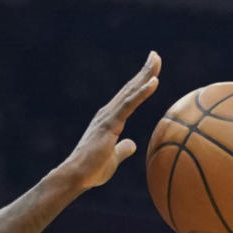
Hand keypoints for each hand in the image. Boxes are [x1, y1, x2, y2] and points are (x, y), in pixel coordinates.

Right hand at [63, 51, 160, 189]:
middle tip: (155, 55)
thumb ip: (122, 150)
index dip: (140, 83)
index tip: (152, 71)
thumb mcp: (113, 159)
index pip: (128, 98)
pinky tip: (153, 81)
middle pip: (130, 89)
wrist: (76, 176)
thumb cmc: (91, 171)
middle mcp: (107, 114)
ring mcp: (108, 117)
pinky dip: (142, 92)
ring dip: (145, 75)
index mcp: (109, 121)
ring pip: (130, 92)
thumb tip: (132, 144)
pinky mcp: (110, 124)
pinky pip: (129, 104)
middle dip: (144, 71)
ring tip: (156, 59)